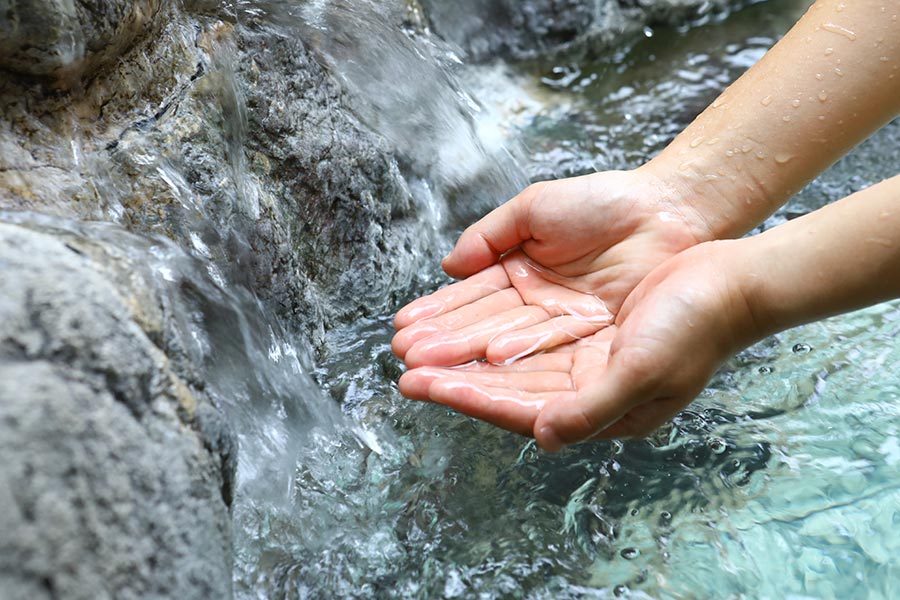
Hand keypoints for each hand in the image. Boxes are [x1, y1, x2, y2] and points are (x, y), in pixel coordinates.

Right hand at [392, 168, 712, 367]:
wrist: (667, 210)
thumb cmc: (604, 202)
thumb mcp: (535, 209)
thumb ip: (490, 235)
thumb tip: (448, 266)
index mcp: (519, 276)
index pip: (471, 301)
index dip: (438, 316)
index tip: (404, 330)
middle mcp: (536, 309)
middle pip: (482, 332)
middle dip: (443, 348)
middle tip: (406, 362)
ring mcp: (563, 329)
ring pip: (508, 348)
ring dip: (468, 363)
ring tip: (427, 374)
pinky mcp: (592, 345)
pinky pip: (548, 355)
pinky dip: (515, 362)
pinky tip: (482, 365)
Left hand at [398, 241, 761, 448]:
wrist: (731, 278)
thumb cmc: (697, 327)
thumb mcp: (646, 370)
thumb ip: (593, 408)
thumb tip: (544, 436)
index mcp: (598, 407)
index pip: (518, 408)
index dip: (467, 396)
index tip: (421, 384)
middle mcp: (584, 385)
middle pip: (504, 384)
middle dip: (453, 376)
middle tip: (403, 368)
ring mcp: (581, 354)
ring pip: (508, 356)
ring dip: (465, 350)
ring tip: (419, 343)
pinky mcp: (581, 323)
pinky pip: (525, 326)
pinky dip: (491, 323)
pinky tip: (462, 320)